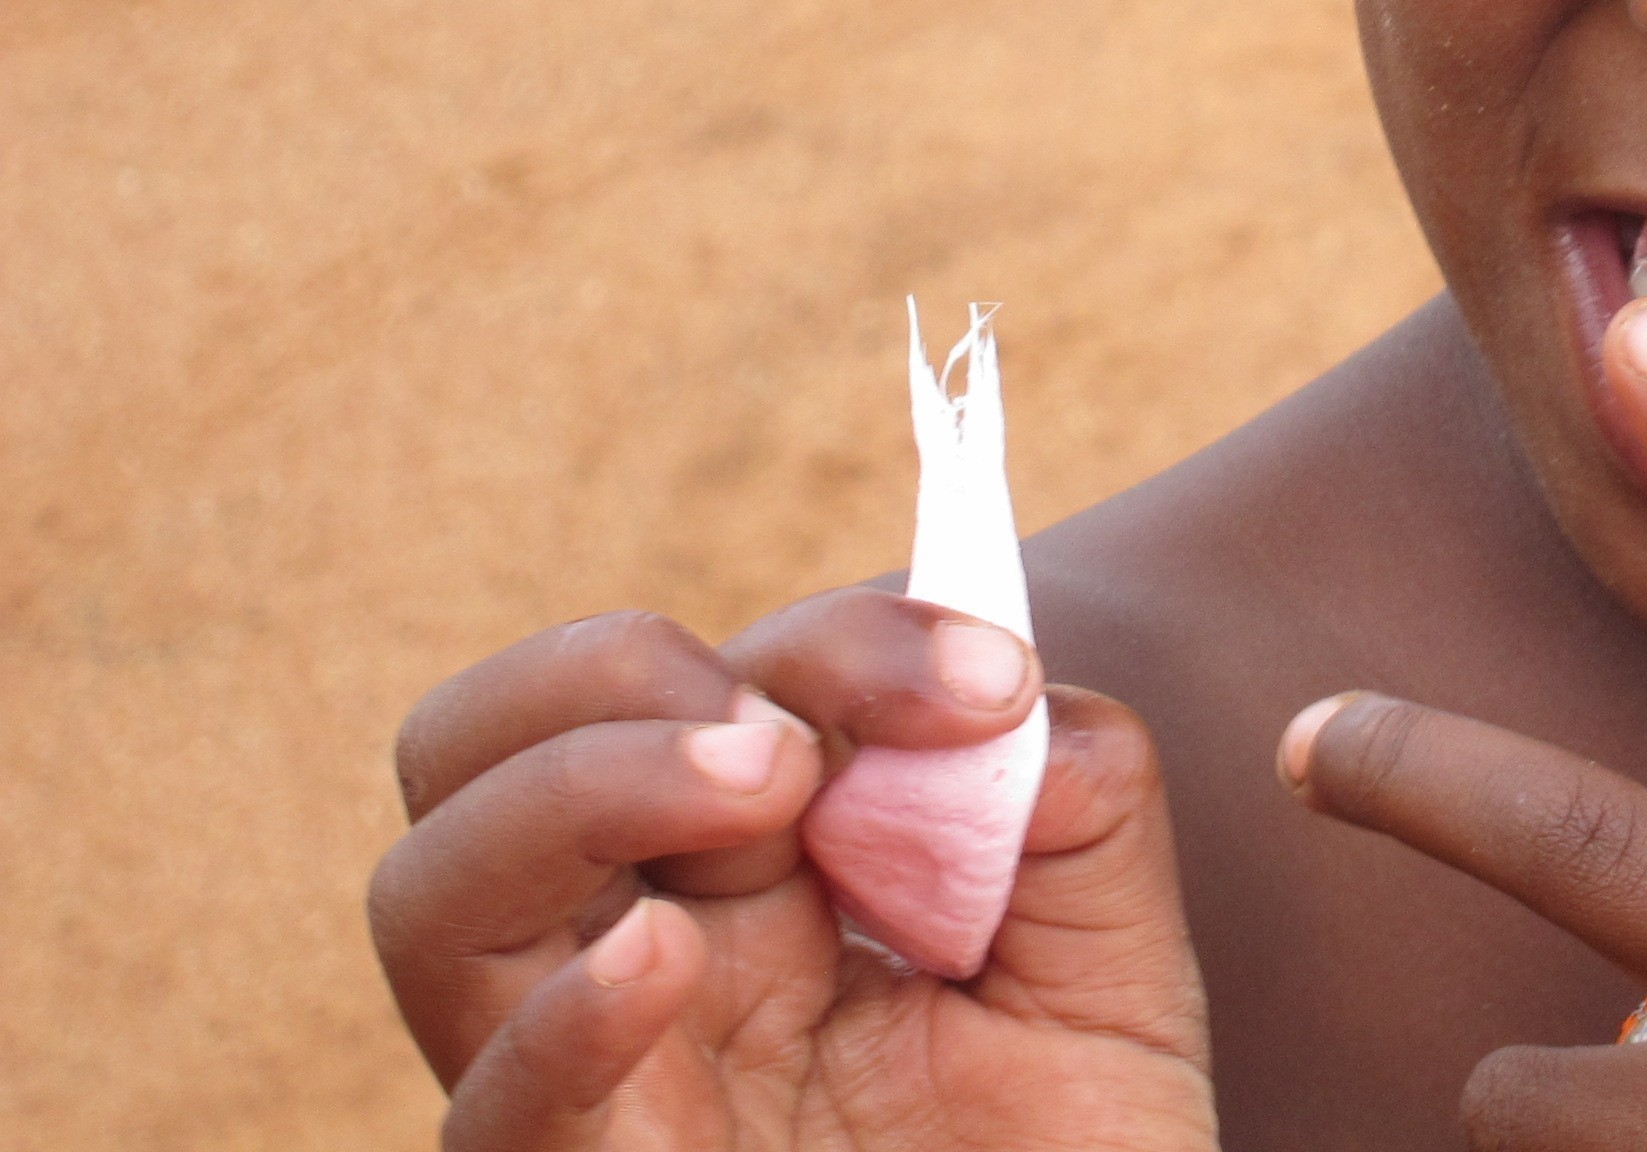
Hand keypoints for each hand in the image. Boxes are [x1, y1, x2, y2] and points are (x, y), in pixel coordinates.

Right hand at [368, 591, 1216, 1151]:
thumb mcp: (1110, 974)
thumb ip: (1077, 812)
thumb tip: (1009, 697)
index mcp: (748, 882)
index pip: (712, 690)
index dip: (848, 645)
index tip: (987, 678)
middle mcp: (635, 966)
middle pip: (482, 749)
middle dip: (620, 672)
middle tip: (794, 729)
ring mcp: (590, 1094)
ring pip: (433, 898)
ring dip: (580, 787)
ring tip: (760, 777)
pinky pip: (498, 1119)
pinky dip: (560, 1021)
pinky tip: (658, 957)